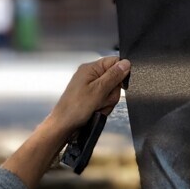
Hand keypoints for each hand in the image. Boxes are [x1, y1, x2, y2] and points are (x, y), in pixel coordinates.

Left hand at [4, 56, 129, 188]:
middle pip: (115, 79)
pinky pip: (106, 100)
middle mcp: (90, 76)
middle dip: (112, 93)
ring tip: (97, 107)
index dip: (121, 72)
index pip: (114, 61)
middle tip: (102, 99)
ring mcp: (91, 87)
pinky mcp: (92, 98)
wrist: (63, 126)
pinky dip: (103, 107)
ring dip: (107, 102)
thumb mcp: (98, 90)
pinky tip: (96, 111)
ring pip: (112, 92)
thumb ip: (113, 76)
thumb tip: (126, 63)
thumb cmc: (74, 108)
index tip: (121, 84)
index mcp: (90, 68)